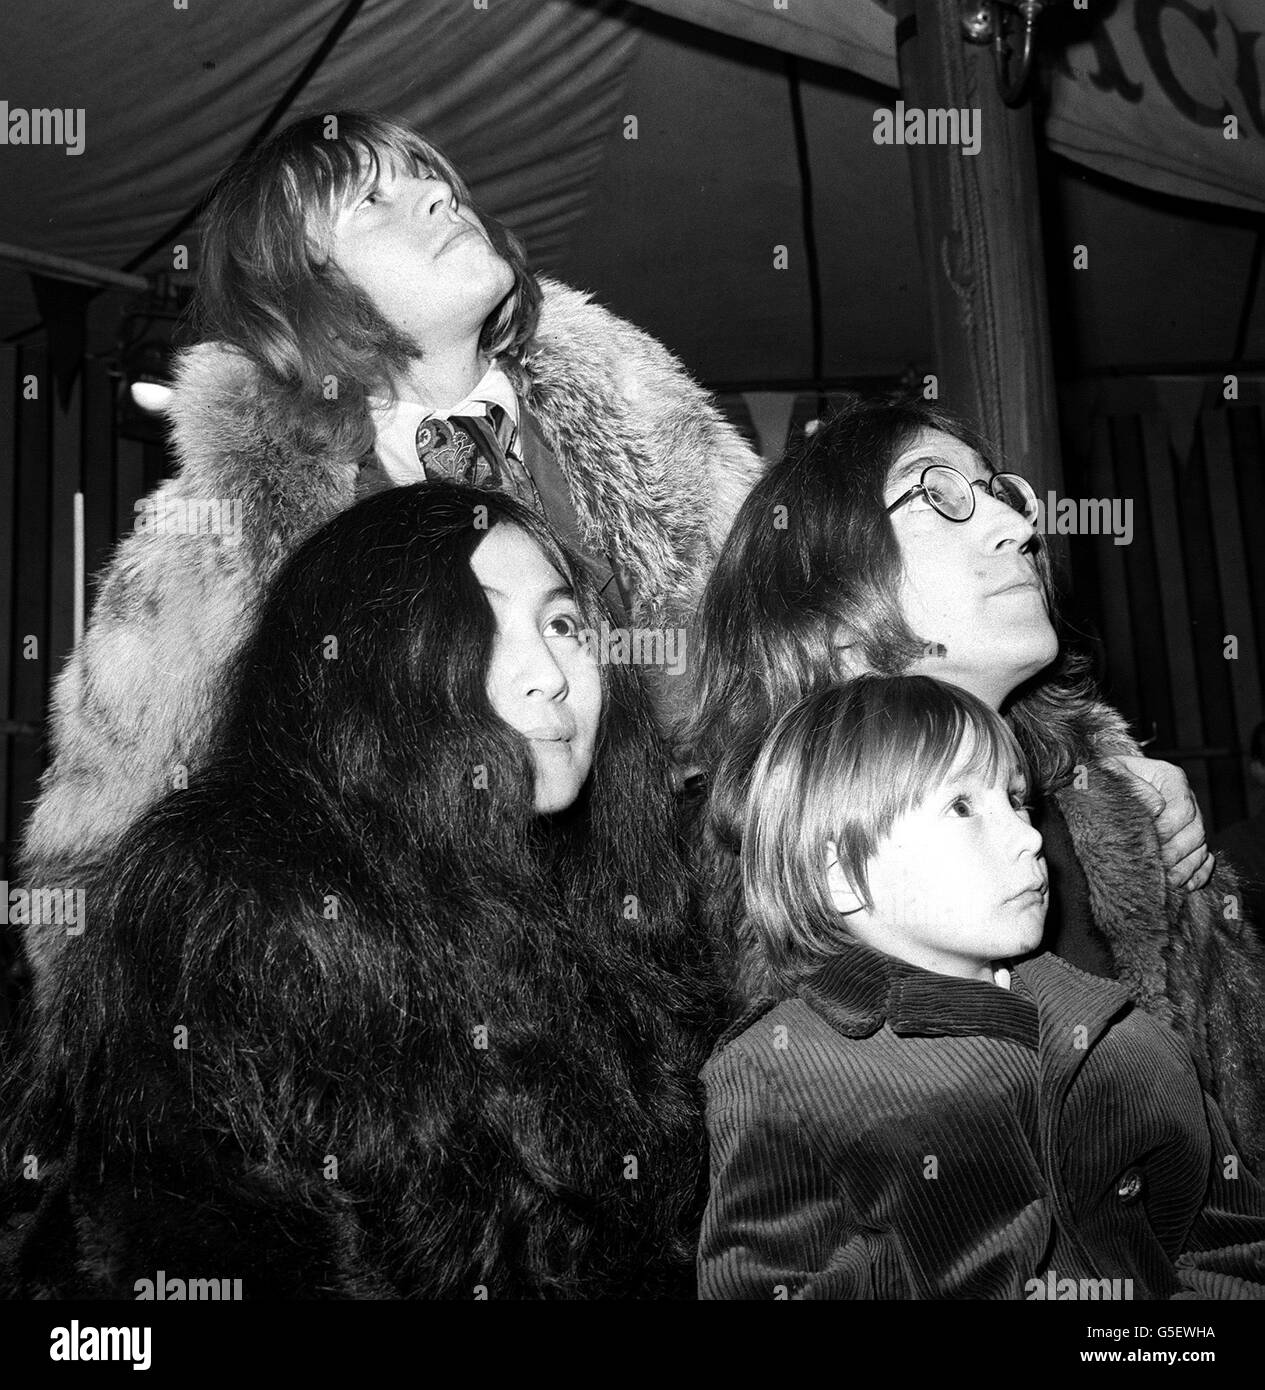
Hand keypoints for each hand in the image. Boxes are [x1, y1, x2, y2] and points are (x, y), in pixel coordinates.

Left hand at [1107, 755, 1213, 891]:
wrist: (1110, 781)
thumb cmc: (1109, 775)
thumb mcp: (1112, 770)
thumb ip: (1132, 784)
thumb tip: (1156, 807)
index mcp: (1171, 778)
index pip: (1183, 808)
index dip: (1169, 828)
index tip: (1151, 841)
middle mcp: (1186, 799)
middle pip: (1195, 830)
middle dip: (1176, 852)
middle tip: (1157, 866)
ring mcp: (1190, 820)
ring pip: (1201, 847)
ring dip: (1186, 866)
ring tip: (1167, 880)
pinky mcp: (1188, 839)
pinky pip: (1204, 859)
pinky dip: (1197, 874)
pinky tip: (1185, 885)